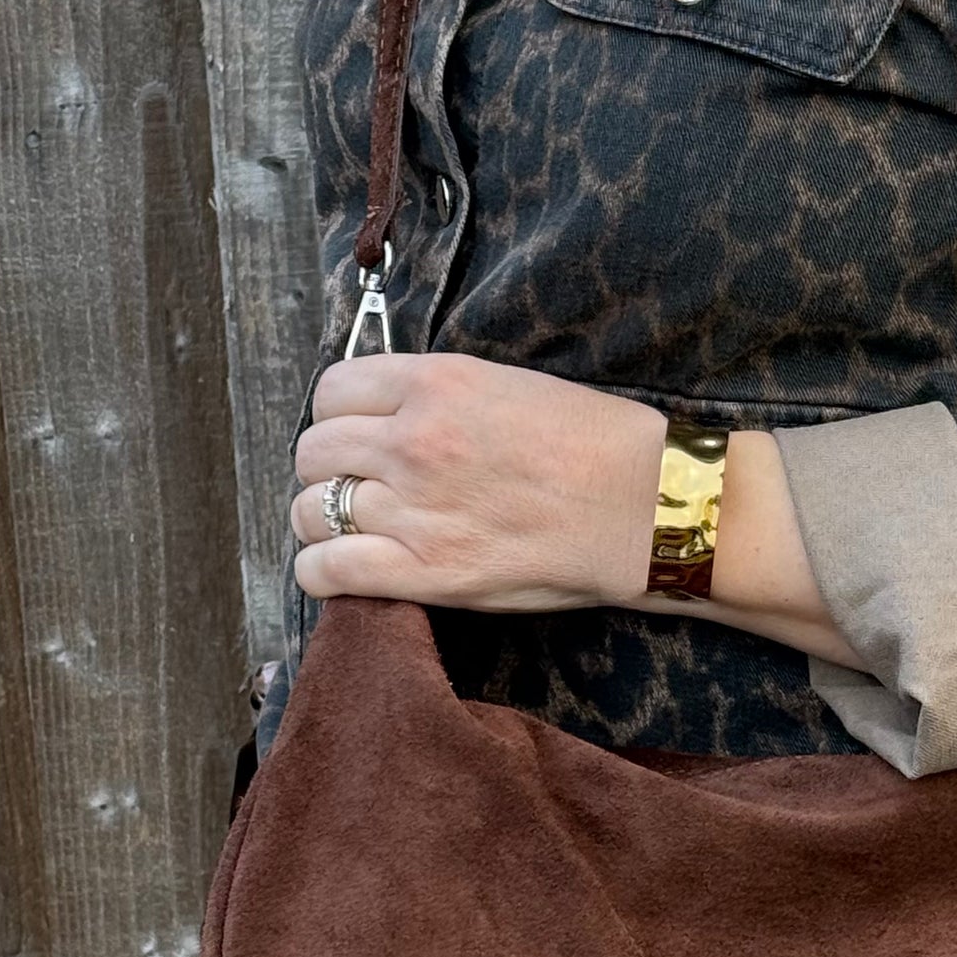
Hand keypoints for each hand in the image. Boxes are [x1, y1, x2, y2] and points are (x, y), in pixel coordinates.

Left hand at [289, 353, 666, 610]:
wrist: (646, 507)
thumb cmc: (598, 446)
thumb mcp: (509, 385)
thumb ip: (440, 396)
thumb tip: (391, 417)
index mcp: (436, 384)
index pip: (332, 391)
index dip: (337, 418)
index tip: (355, 437)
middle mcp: (414, 440)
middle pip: (313, 452)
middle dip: (327, 470)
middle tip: (357, 488)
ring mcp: (414, 507)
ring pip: (311, 511)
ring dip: (323, 522)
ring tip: (353, 532)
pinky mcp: (426, 571)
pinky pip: (327, 569)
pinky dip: (320, 572)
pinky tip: (341, 573)